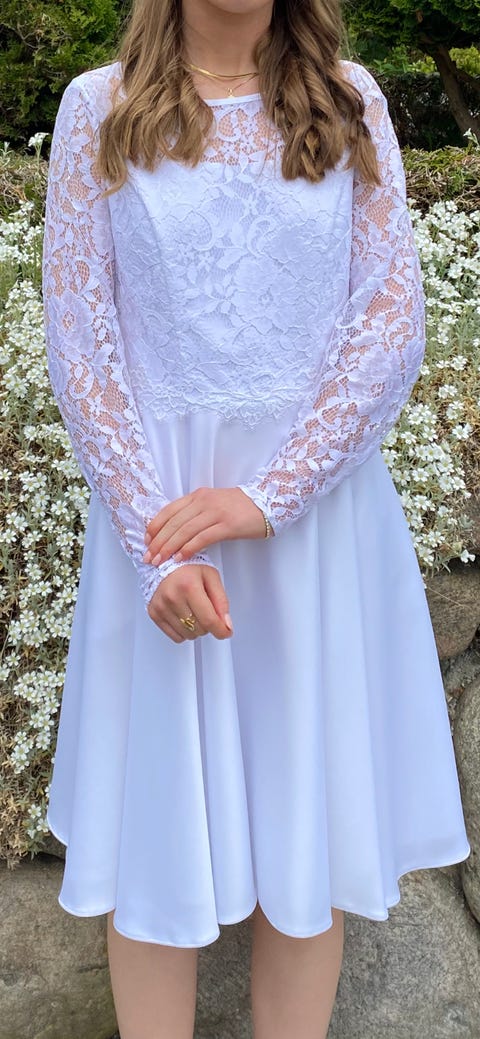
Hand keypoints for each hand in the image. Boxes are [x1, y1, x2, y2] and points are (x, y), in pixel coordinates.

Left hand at [143, 487, 264, 566]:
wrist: (267, 503)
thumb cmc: (238, 508)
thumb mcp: (212, 504)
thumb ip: (194, 513)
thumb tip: (174, 531)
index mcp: (197, 496)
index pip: (169, 511)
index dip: (155, 527)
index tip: (146, 542)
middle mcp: (203, 502)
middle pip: (174, 523)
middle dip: (158, 541)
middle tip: (148, 557)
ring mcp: (216, 512)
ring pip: (185, 531)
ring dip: (170, 547)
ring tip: (160, 561)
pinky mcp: (228, 525)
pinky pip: (203, 537)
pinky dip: (189, 548)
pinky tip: (181, 558)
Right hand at [147, 563, 232, 642]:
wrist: (164, 562)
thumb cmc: (188, 568)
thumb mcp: (211, 577)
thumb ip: (221, 601)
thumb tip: (226, 624)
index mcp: (189, 586)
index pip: (208, 620)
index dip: (221, 631)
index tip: (226, 632)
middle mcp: (172, 598)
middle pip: (200, 629)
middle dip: (209, 625)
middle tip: (206, 610)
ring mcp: (161, 607)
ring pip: (188, 635)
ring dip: (196, 629)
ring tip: (194, 612)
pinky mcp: (154, 614)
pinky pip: (176, 636)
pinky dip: (184, 631)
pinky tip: (185, 617)